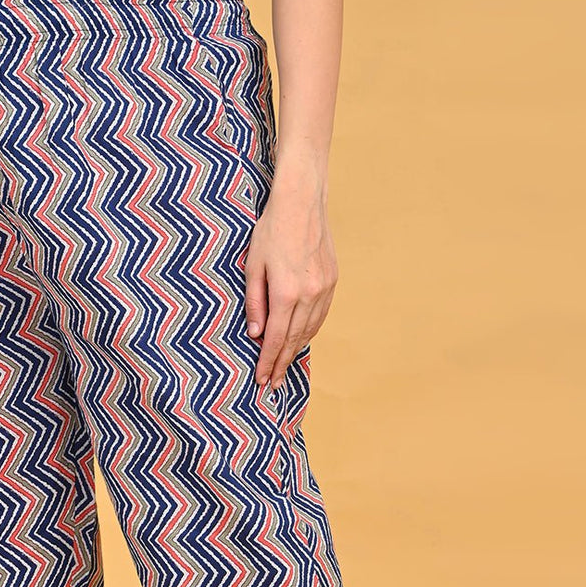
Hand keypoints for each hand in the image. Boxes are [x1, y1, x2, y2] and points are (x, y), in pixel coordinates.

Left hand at [244, 167, 337, 388]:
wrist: (302, 202)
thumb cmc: (270, 230)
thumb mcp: (253, 266)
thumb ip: (254, 302)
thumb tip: (256, 333)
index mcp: (286, 293)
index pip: (276, 339)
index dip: (268, 362)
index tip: (262, 381)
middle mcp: (309, 295)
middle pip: (294, 341)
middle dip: (281, 365)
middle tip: (273, 385)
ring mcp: (324, 288)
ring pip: (310, 330)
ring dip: (296, 351)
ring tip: (284, 367)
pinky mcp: (332, 281)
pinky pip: (320, 316)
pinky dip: (309, 332)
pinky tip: (300, 341)